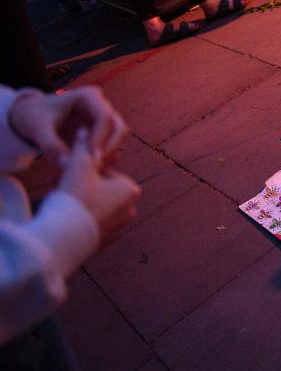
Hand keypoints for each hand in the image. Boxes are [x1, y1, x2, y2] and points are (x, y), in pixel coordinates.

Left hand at [9, 86, 126, 163]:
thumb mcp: (37, 129)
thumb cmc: (34, 116)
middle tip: (96, 163)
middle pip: (118, 126)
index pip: (104, 116)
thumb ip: (51, 146)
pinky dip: (106, 157)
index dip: (100, 136)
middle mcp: (101, 105)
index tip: (90, 155)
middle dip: (111, 146)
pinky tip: (92, 168)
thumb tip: (67, 165)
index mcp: (88, 96)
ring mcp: (103, 118)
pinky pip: (111, 145)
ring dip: (110, 153)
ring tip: (93, 168)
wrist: (31, 116)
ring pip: (118, 137)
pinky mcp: (102, 131)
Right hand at [57, 130, 140, 244]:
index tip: (67, 173)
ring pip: (95, 206)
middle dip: (80, 186)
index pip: (104, 171)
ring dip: (79, 201)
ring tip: (61, 200)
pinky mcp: (105, 242)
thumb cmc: (75, 196)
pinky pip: (91, 223)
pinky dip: (80, 218)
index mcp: (131, 189)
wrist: (63, 236)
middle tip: (60, 185)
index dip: (82, 169)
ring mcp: (119, 228)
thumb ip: (82, 146)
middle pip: (99, 189)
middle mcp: (130, 209)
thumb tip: (84, 129)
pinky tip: (64, 217)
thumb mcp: (79, 165)